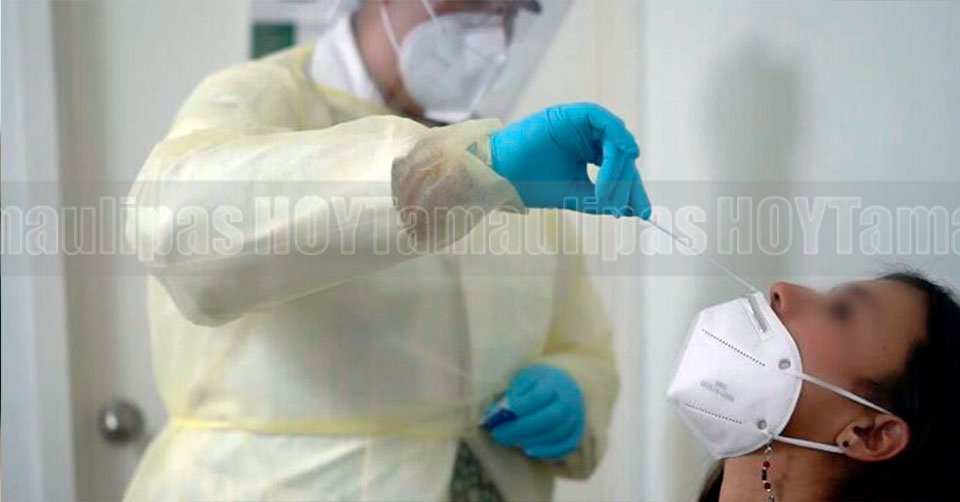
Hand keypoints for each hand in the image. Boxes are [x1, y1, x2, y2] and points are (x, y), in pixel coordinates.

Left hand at [481, 364, 585, 460]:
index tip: (496, 416)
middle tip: (498, 434)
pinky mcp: (578, 431)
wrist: (565, 383)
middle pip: (548, 418)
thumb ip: (512, 395)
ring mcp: (576, 416)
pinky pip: (567, 445)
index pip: (537, 397)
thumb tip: (493, 416)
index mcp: (554, 382)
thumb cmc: (538, 382)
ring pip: (557, 434)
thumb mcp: (524, 379)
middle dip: (520, 429)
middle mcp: (569, 399)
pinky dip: (548, 452)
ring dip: (531, 440)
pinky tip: (529, 450)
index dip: (516, 408)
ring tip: (510, 441)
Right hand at [489, 103, 650, 217]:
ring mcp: (580, 125)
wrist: (502, 174)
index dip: (631, 188)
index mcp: (586, 152)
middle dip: (629, 182)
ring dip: (619, 167)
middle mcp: (586, 136)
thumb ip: (601, 198)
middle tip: (633, 206)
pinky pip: (602, 119)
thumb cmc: (531, 183)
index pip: (617, 167)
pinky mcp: (571, 114)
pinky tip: (620, 157)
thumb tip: (630, 208)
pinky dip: (615, 135)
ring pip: (614, 139)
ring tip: (610, 194)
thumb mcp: (574, 194)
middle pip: (620, 154)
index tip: (641, 211)